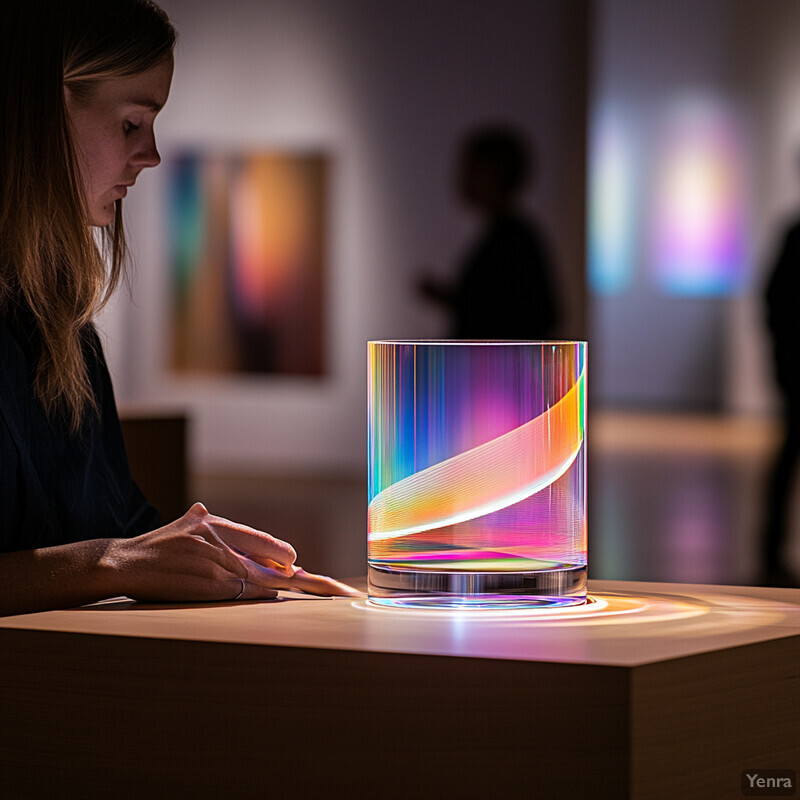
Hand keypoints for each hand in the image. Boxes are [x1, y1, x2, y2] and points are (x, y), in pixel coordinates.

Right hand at [101, 503, 359, 602]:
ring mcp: (217, 562)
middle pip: (274, 561)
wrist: (123, 562)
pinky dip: (260, 596)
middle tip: (336, 587)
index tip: (299, 566)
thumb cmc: (158, 550)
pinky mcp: (210, 583)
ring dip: (284, 589)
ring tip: (324, 592)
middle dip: (304, 576)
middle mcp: (221, 540)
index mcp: (217, 524)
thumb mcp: (189, 529)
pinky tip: (276, 598)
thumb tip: (240, 547)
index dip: (284, 557)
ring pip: (261, 580)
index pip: (263, 541)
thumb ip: (219, 536)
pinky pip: (244, 593)